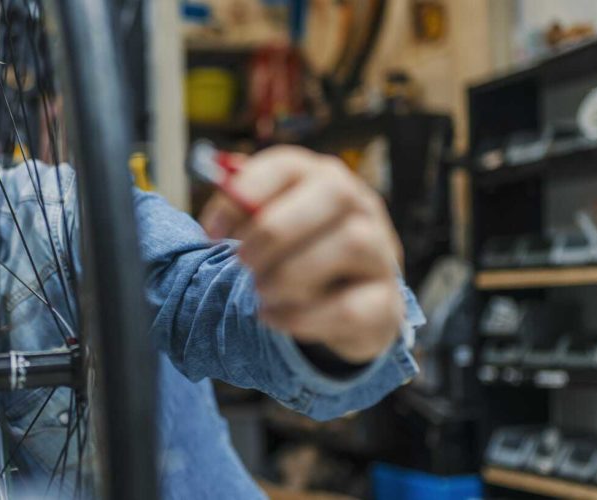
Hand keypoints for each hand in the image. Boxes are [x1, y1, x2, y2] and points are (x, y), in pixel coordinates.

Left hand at [199, 146, 404, 363]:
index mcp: (324, 180)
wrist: (350, 309)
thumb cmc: (301, 257)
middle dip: (276, 230)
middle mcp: (361, 208)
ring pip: (351, 244)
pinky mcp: (385, 303)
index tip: (211, 232)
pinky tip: (273, 316)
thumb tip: (216, 208)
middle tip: (242, 262)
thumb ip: (245, 211)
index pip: (290, 164)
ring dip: (290, 273)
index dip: (246, 193)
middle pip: (334, 192)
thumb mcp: (273, 228)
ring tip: (262, 291)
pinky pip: (350, 307)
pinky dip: (300, 317)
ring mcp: (381, 254)